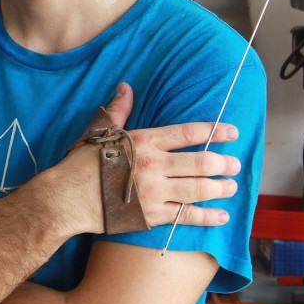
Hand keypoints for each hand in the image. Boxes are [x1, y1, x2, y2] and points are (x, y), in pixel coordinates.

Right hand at [54, 83, 240, 232]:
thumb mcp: (99, 131)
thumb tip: (126, 87)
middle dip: (224, 163)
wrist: (68, 198)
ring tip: (232, 187)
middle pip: (201, 163)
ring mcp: (155, 193)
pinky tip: (221, 216)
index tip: (232, 132)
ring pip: (199, 189)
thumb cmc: (82, 163)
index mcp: (144, 141)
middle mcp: (154, 166)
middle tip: (235, 164)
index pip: (187, 133)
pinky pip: (186, 217)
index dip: (213, 131)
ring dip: (221, 188)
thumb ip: (118, 110)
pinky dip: (207, 217)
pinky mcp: (152, 216)